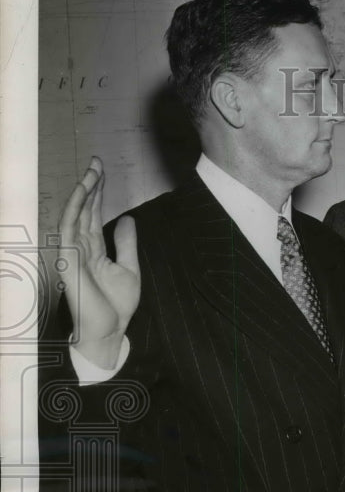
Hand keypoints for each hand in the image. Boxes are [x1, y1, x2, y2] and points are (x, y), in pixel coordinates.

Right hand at [57, 157, 139, 368]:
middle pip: (83, 209)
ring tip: (93, 170)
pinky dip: (74, 208)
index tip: (103, 171)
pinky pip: (68, 228)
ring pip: (74, 214)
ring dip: (83, 191)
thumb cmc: (116, 305)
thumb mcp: (129, 269)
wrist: (110, 330)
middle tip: (97, 161)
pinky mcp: (68, 259)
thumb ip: (126, 244)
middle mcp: (79, 247)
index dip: (98, 193)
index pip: (93, 215)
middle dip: (90, 185)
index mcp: (93, 250)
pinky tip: (82, 191)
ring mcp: (72, 252)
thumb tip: (126, 219)